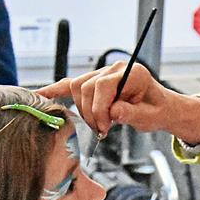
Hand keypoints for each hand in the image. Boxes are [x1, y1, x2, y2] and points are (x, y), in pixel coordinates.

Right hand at [36, 62, 199, 145]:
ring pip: (77, 86)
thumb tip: (114, 112)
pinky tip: (38, 96)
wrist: (160, 107)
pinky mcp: (93, 82)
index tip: (104, 127)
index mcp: (131, 72)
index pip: (104, 85)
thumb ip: (134, 114)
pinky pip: (70, 84)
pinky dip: (55, 90)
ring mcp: (102, 73)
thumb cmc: (157, 111)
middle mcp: (114, 68)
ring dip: (82, 109)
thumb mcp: (151, 117)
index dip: (99, 107)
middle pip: (87, 85)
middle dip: (90, 112)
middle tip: (101, 131)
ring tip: (96, 126)